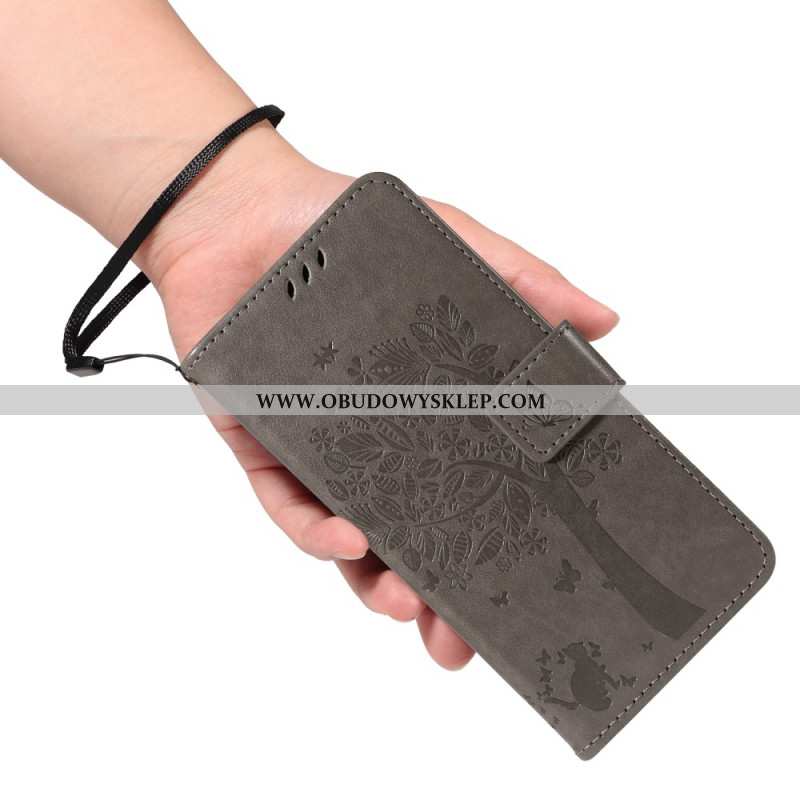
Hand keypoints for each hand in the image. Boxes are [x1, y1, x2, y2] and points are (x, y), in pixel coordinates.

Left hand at [139, 138, 618, 669]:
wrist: (246, 210)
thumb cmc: (351, 231)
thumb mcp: (454, 250)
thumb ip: (524, 282)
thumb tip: (605, 322)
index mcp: (424, 413)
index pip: (469, 491)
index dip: (493, 542)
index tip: (524, 587)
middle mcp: (375, 443)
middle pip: (408, 535)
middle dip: (432, 595)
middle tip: (457, 641)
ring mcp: (317, 450)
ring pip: (348, 537)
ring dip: (375, 580)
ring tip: (406, 605)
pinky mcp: (261, 443)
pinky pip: (285, 502)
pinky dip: (315, 528)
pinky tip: (348, 540)